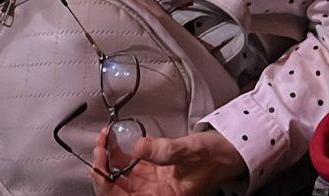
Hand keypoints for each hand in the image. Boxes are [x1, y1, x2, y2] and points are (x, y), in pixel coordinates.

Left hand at [91, 131, 245, 195]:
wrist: (229, 151)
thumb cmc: (216, 156)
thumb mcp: (192, 151)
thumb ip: (166, 150)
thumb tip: (138, 147)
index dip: (106, 183)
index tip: (100, 162)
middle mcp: (154, 194)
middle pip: (117, 190)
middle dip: (102, 168)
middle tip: (99, 145)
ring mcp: (152, 183)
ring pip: (119, 177)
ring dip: (108, 159)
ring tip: (104, 138)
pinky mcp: (153, 171)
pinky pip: (128, 166)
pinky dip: (118, 153)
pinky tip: (114, 139)